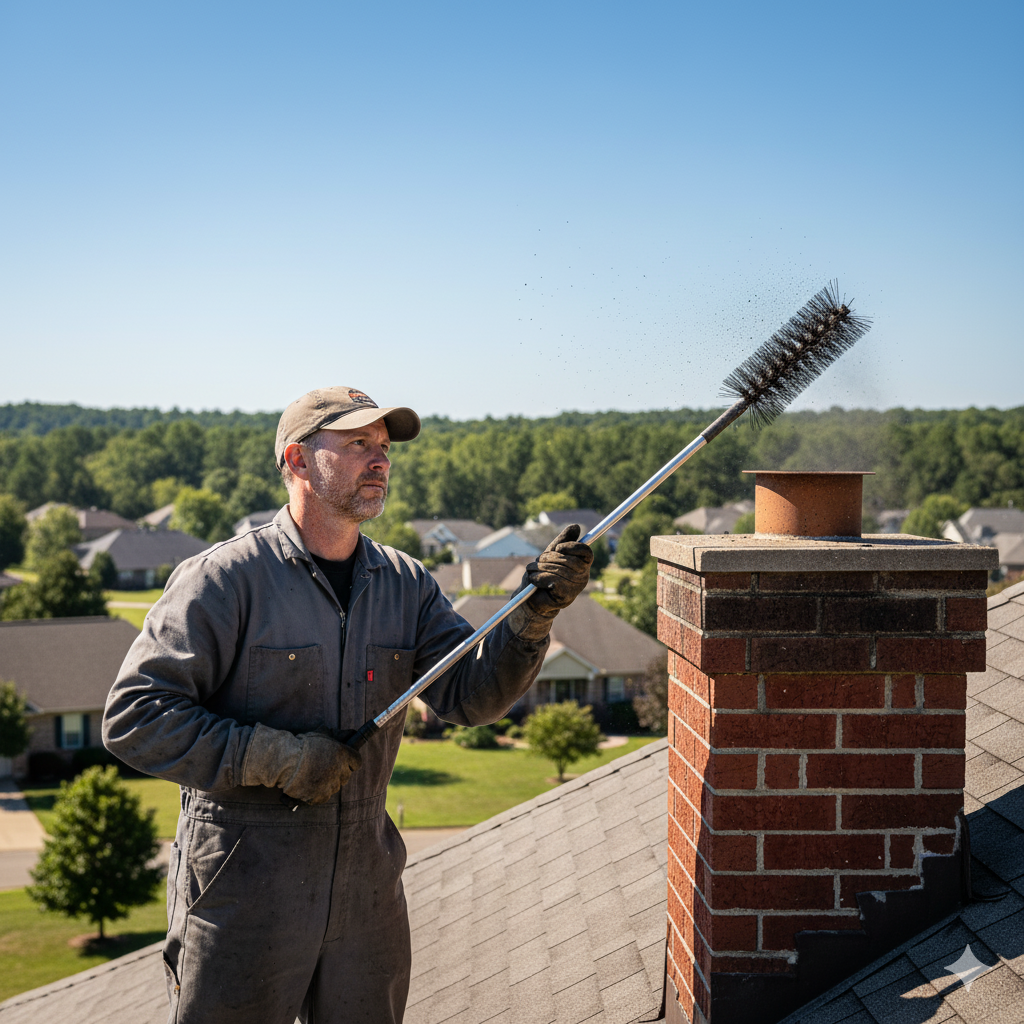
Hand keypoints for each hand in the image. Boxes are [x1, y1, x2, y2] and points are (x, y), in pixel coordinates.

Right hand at [242, 724, 361, 804]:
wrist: (286, 760)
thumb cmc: (303, 745)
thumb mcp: (322, 735)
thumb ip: (338, 736)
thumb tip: (351, 733)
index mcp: (343, 754)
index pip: (357, 762)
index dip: (351, 762)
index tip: (344, 762)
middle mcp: (339, 770)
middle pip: (346, 776)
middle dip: (338, 773)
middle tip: (325, 769)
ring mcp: (330, 784)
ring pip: (334, 787)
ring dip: (327, 784)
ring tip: (315, 777)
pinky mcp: (320, 796)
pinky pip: (323, 797)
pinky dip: (317, 794)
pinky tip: (309, 787)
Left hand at [510, 524, 592, 639]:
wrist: (531, 599)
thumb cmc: (542, 574)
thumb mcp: (551, 554)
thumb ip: (563, 541)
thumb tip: (576, 526)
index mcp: (582, 565)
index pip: (586, 552)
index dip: (572, 546)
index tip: (558, 547)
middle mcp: (583, 577)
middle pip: (570, 559)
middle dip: (549, 557)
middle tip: (538, 560)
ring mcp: (576, 588)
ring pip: (558, 569)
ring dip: (540, 568)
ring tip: (532, 570)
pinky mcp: (566, 597)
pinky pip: (553, 580)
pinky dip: (539, 578)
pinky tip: (534, 580)